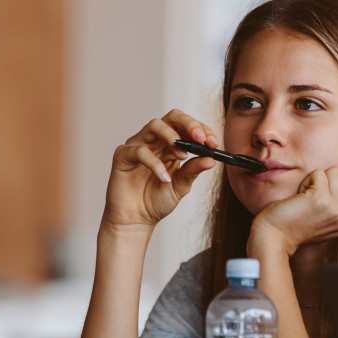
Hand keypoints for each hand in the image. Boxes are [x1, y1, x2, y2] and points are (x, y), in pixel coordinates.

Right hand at [102, 110, 218, 228]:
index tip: (214, 143)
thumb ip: (194, 171)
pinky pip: (139, 151)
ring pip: (155, 125)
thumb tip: (211, 160)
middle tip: (201, 138)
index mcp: (171, 146)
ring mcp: (138, 146)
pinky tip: (164, 178)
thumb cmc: (156, 201)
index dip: (202, 130)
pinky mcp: (123, 156)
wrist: (136, 220)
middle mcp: (155, 141)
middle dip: (189, 124)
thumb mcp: (181, 186)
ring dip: (172, 137)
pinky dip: (155, 163)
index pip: (187, 127)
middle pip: (172, 117)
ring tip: (182, 156)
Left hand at [250, 168, 337, 255]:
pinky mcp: (321, 199)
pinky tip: (300, 196)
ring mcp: (336, 208)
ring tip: (307, 196)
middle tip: (317, 195)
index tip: (328, 197)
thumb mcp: (328, 221)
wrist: (274, 238)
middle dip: (334, 179)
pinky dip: (307, 180)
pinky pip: (319, 173)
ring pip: (336, 171)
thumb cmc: (295, 225)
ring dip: (318, 179)